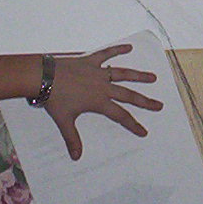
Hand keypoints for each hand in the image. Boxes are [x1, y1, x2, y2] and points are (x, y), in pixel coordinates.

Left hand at [44, 43, 163, 158]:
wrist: (43, 77)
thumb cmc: (53, 99)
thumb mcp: (64, 121)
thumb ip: (72, 139)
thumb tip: (76, 157)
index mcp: (98, 102)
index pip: (120, 115)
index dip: (133, 124)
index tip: (144, 131)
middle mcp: (102, 86)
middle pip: (128, 95)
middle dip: (145, 102)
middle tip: (159, 105)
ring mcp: (97, 72)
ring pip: (123, 74)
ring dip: (138, 76)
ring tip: (153, 77)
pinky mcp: (89, 60)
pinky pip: (106, 54)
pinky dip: (117, 50)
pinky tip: (128, 47)